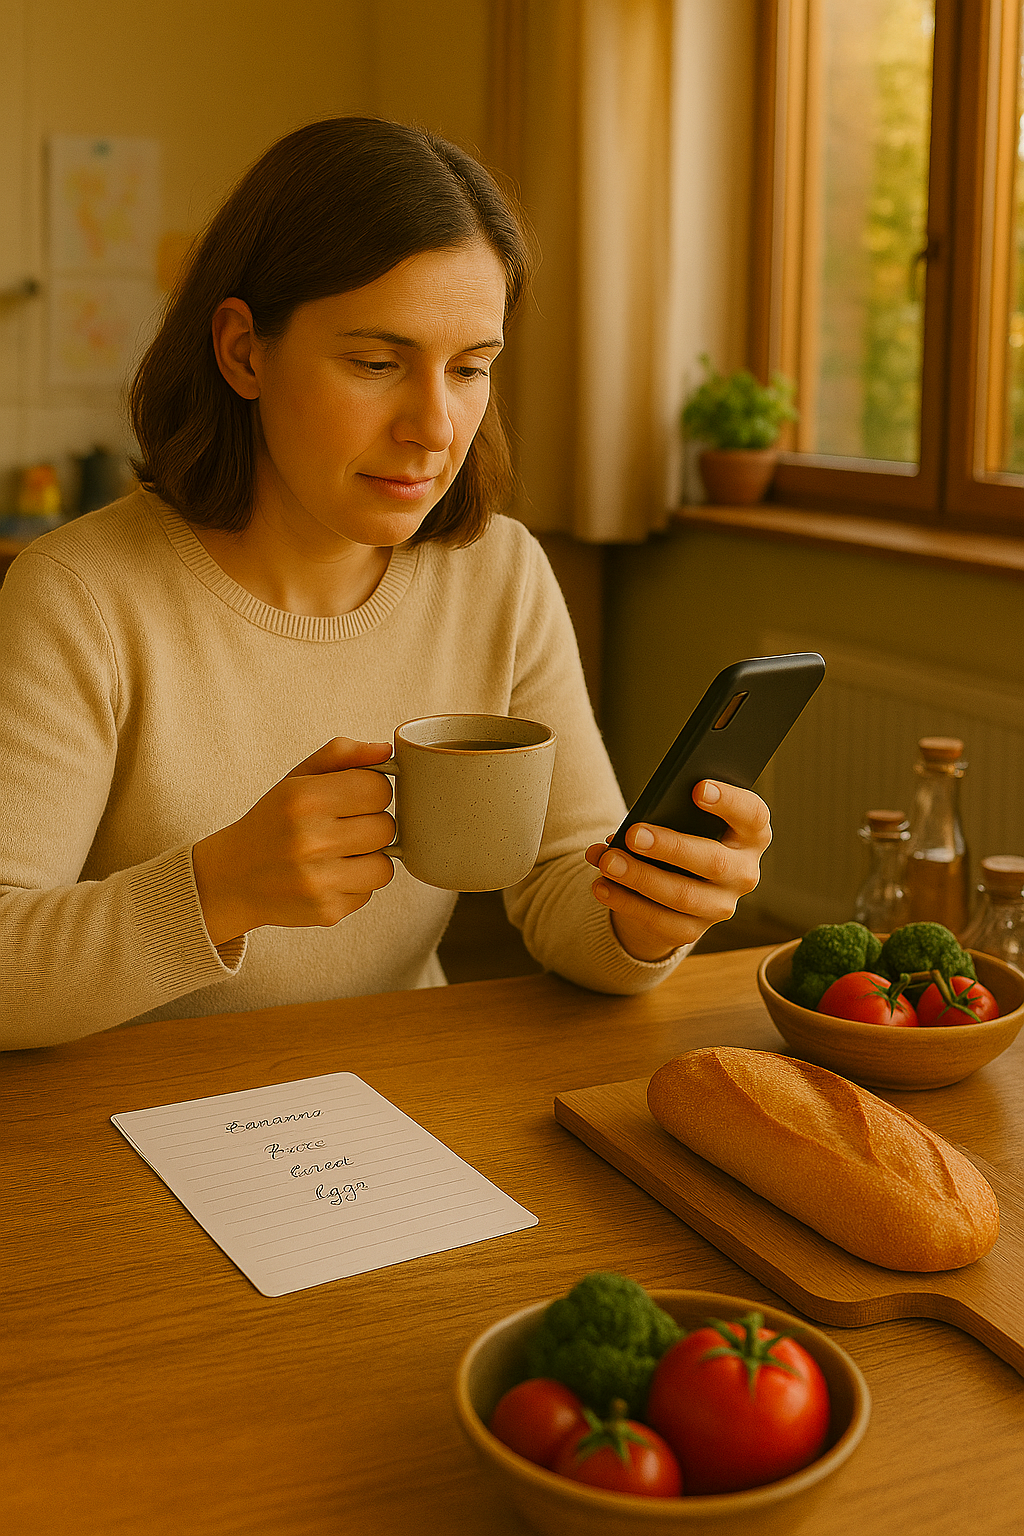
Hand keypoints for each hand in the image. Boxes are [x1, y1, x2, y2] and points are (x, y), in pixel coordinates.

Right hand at [192, 738, 397, 946]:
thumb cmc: (272, 824)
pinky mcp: (326, 910)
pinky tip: (328, 877)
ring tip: (339, 855)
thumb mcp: (297, 780)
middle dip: (370, 826)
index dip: (371, 793)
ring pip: (385, 866)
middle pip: (386, 827)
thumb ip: (341, 755)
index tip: (353, 799)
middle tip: (342, 829)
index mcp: (304, 799)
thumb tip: (385, 750)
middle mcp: (310, 840)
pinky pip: (369, 893)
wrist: (231, 879)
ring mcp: (318, 880)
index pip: (378, 789)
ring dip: (368, 859)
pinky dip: (354, 885)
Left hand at [585, 781, 771, 962]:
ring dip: (640, 877)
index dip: (729, 801)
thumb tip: (636, 824)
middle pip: (713, 861)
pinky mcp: (693, 930)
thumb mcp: (684, 820)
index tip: (697, 788)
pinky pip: (659, 920)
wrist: (677, 883)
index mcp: (750, 835)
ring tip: (608, 861)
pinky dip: (626, 902)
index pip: (752, 815)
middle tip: (634, 834)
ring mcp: (721, 905)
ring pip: (682, 896)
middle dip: (670, 847)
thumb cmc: (682, 833)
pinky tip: (602, 885)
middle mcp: (744, 873)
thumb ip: (672, 814)